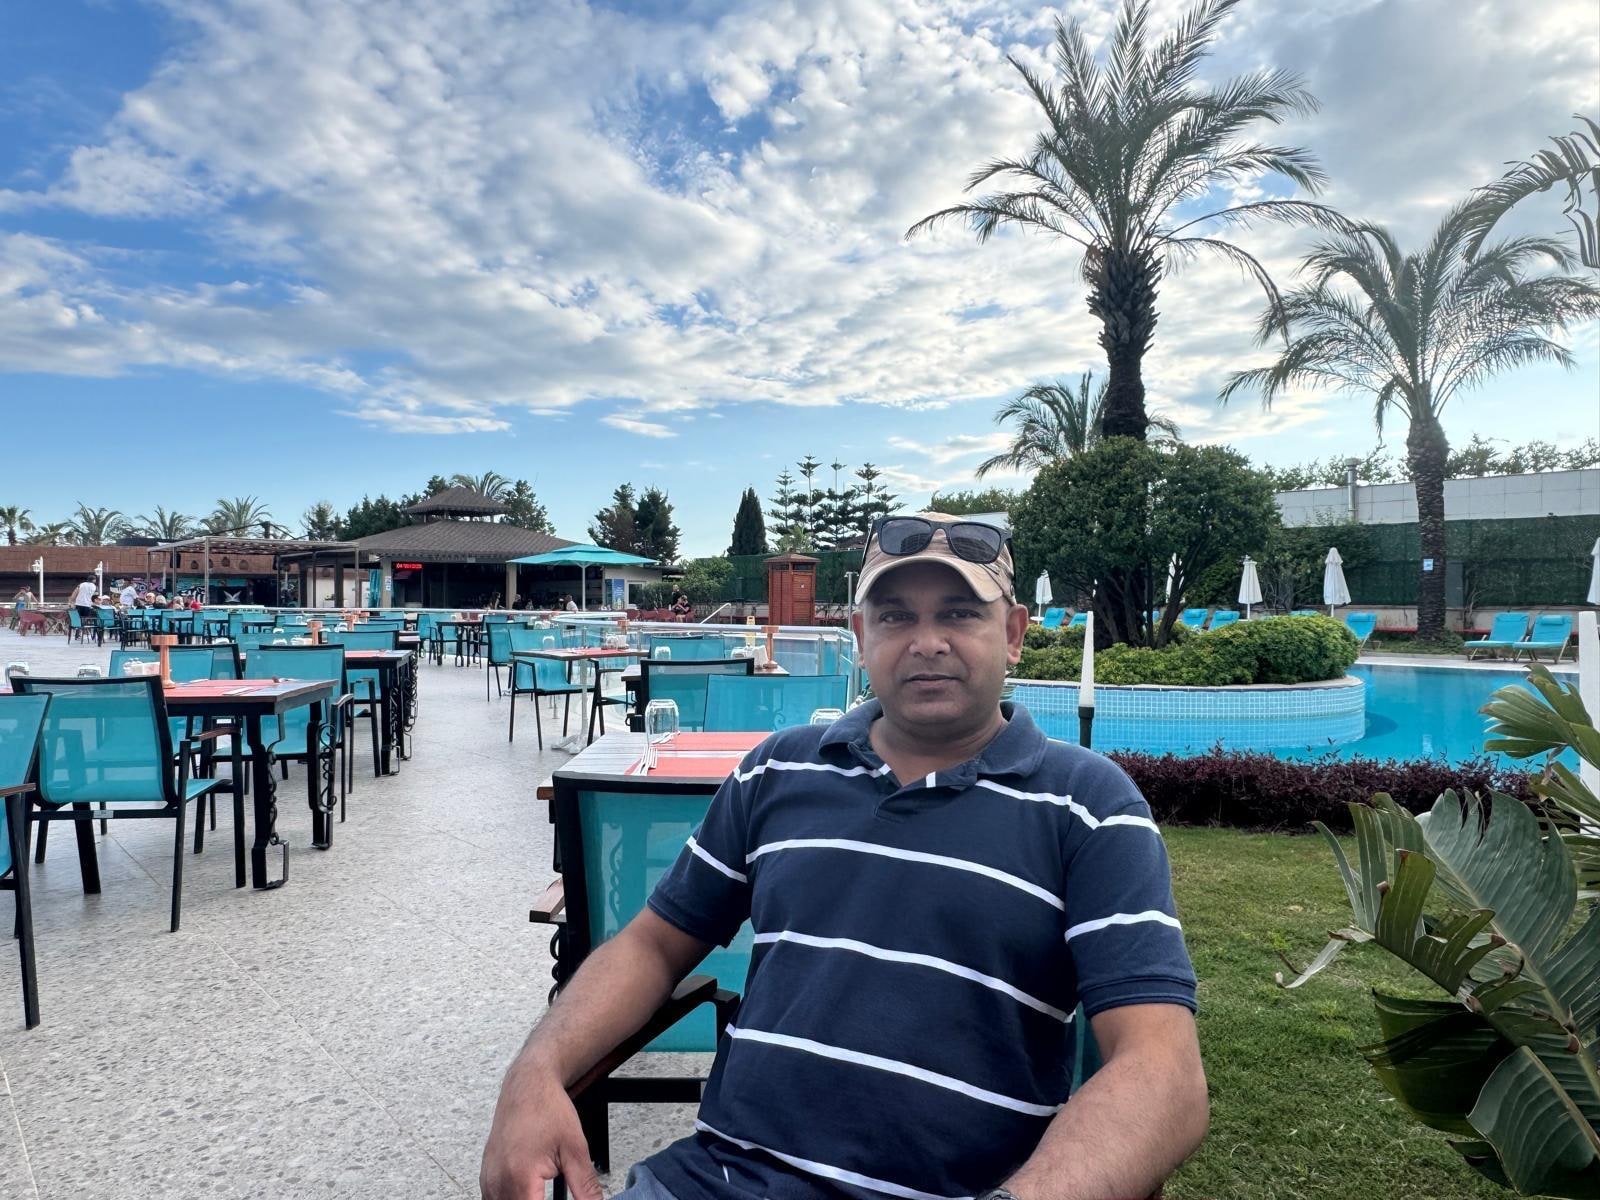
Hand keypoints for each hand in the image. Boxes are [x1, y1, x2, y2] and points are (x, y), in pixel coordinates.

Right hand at [480, 1059, 601, 1199]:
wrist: (527, 1085)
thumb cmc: (548, 1109)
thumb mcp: (575, 1149)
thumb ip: (585, 1185)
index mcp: (520, 1178)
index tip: (560, 1198)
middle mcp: (498, 1182)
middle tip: (551, 1192)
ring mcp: (488, 1180)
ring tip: (543, 1192)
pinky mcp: (485, 1176)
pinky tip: (530, 1194)